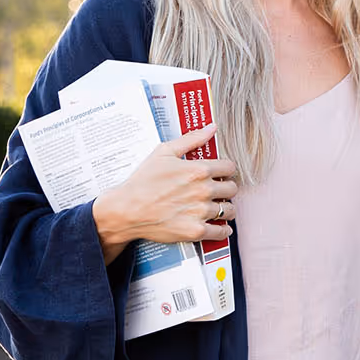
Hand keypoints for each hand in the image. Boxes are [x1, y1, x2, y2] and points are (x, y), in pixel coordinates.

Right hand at [91, 125, 237, 261]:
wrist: (127, 209)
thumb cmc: (143, 181)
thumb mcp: (164, 152)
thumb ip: (191, 139)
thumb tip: (211, 128)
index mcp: (199, 170)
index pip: (230, 167)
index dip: (226, 170)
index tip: (220, 174)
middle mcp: (203, 191)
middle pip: (232, 189)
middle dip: (226, 188)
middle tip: (218, 191)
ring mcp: (200, 212)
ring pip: (229, 210)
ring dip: (225, 208)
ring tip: (217, 208)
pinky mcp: (196, 231)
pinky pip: (221, 232)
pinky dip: (222, 230)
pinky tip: (219, 226)